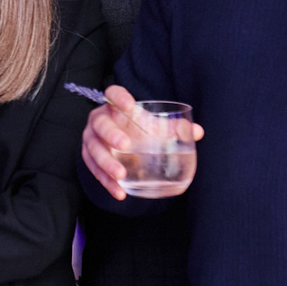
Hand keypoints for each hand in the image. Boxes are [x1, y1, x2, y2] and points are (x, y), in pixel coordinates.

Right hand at [79, 84, 203, 200]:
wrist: (121, 141)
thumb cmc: (139, 130)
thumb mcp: (154, 126)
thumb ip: (173, 128)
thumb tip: (197, 132)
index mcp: (114, 106)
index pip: (112, 93)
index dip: (118, 97)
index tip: (130, 106)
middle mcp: (99, 120)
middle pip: (100, 124)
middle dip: (111, 134)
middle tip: (125, 145)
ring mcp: (91, 139)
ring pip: (92, 149)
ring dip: (106, 163)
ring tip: (121, 176)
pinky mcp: (89, 157)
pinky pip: (93, 169)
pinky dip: (105, 182)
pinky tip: (119, 192)